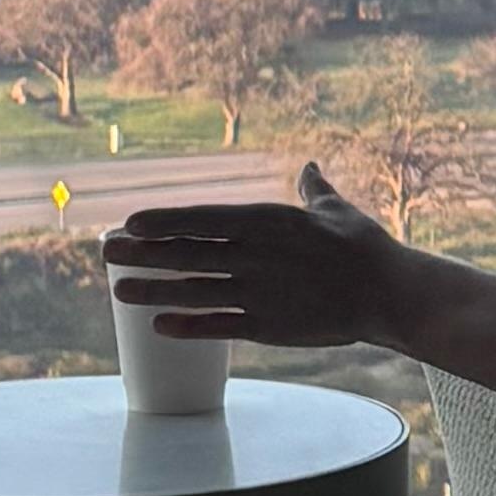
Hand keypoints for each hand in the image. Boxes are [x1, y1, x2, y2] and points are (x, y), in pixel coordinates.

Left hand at [103, 163, 408, 353]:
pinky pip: (219, 326)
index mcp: (268, 221)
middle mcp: (256, 255)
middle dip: (143, 253)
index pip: (203, 219)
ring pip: (194, 290)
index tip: (130, 223)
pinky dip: (188, 325)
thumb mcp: (334, 210)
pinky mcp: (269, 326)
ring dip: (153, 290)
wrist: (389, 293)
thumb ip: (313, 190)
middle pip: (188, 253)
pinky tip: (158, 325)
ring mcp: (260, 292)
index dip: (163, 221)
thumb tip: (310, 168)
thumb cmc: (363, 247)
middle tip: (105, 252)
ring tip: (119, 290)